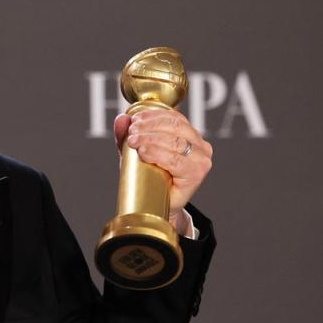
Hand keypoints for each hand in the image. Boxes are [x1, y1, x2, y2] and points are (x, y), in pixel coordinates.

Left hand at [113, 109, 212, 228]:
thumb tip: (121, 118)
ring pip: (175, 142)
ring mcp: (201, 160)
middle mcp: (201, 146)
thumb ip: (127, 135)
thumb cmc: (150, 177)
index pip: (175, 118)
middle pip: (175, 127)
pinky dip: (158, 154)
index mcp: (191, 136)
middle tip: (132, 132)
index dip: (154, 115)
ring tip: (133, 141)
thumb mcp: (136, 152)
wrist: (157, 206)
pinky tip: (144, 152)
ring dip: (150, 138)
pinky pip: (176, 161)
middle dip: (150, 127)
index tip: (134, 119)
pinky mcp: (197, 174)